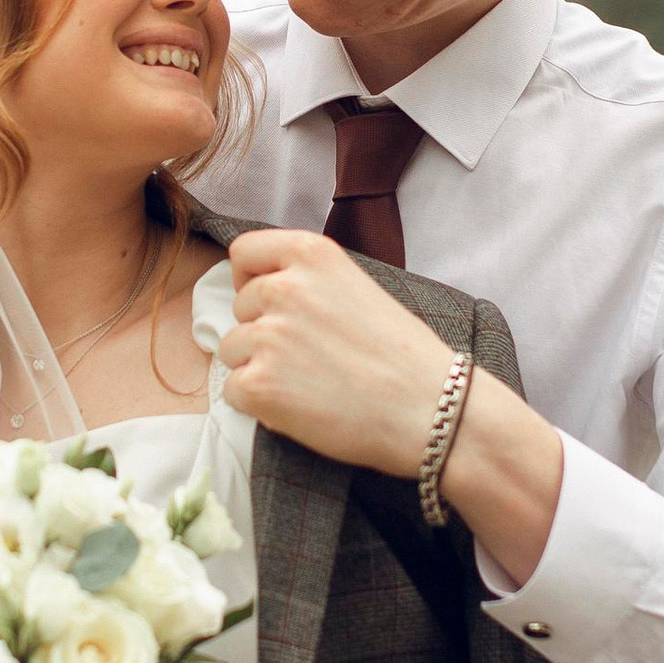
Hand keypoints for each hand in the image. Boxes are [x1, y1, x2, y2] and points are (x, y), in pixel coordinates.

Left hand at [221, 226, 567, 577]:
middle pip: (239, 307)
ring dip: (258, 368)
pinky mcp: (259, 384)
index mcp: (311, 254)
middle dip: (262, 330)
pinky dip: (258, 404)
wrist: (431, 410)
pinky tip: (299, 407)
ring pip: (232, 350)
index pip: (243, 252)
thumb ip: (311, 282)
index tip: (269, 303)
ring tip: (308, 384)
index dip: (250, 279)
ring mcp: (268, 336)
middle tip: (308, 356)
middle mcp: (284, 287)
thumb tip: (266, 292)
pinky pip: (233, 390)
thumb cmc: (406, 356)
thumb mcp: (359, 289)